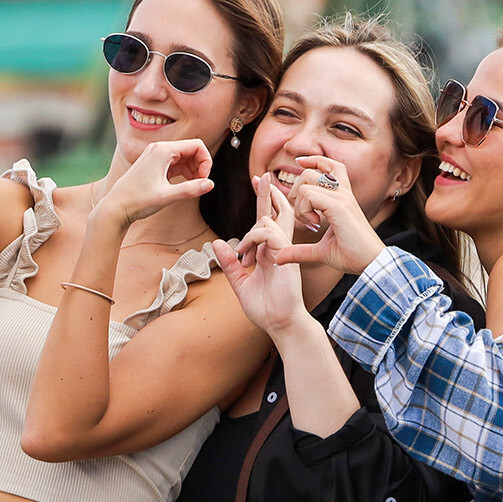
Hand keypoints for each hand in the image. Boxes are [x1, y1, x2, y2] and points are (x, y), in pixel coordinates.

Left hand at [94, 140, 214, 231]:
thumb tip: (210, 184)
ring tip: (194, 186)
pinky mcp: (154, 164)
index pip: (196, 145)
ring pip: (184, 156)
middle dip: (201, 165)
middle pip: (191, 149)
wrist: (116, 207)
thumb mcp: (167, 196)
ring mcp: (155, 155)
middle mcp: (159, 148)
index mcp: (162, 150)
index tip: (204, 179)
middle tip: (201, 184)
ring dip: (194, 169)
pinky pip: (175, 163)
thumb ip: (190, 189)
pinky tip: (185, 185)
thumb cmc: (138, 201)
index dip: (206, 161)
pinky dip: (184, 172)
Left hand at [214, 175, 312, 337]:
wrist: (281, 324)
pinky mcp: (285, 256)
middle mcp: (279, 249)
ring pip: (268, 222)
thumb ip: (230, 264)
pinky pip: (269, 233)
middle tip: (262, 176)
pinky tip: (246, 255)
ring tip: (243, 257)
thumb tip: (216, 244)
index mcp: (270, 252)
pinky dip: (253, 238)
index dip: (262, 203)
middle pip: (276, 214)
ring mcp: (284, 252)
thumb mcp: (240, 284)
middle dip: (268, 195)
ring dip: (250, 233)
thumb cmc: (266, 308)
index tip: (256, 184)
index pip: (266, 222)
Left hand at [274, 156, 385, 274]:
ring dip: (300, 205)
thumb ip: (300, 251)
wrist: (370, 263)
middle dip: (296, 191)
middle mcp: (343, 193)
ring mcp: (342, 198)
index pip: (330, 166)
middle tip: (303, 215)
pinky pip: (309, 195)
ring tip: (311, 223)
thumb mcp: (320, 251)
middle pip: (309, 173)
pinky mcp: (339, 206)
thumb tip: (280, 258)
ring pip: (306, 183)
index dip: (313, 160)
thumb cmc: (351, 255)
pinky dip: (304, 210)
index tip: (299, 163)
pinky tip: (314, 224)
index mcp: (343, 197)